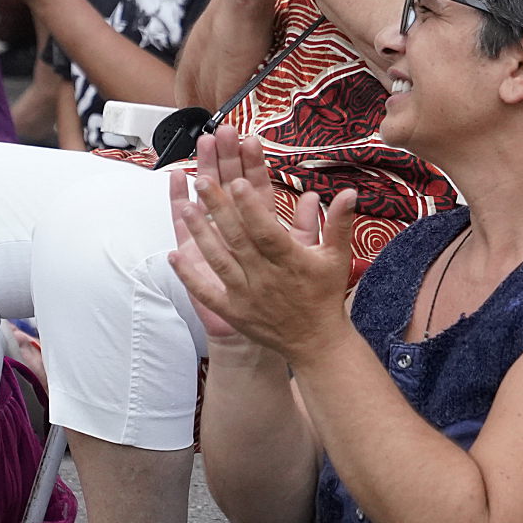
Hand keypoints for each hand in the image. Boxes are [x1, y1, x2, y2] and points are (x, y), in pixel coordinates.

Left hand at [166, 128, 354, 358]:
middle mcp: (266, 276)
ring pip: (219, 260)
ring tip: (186, 207)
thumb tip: (350, 192)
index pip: (266, 229)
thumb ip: (339, 223)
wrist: (315, 342)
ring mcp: (246, 295)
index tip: (236, 182)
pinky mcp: (233, 311)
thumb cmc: (324, 295)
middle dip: (218, 208)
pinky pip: (206, 292)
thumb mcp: (337, 257)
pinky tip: (172, 256)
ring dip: (200, 234)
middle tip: (202, 179)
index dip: (250, 207)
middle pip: (237, 238)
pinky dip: (189, 275)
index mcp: (290, 260)